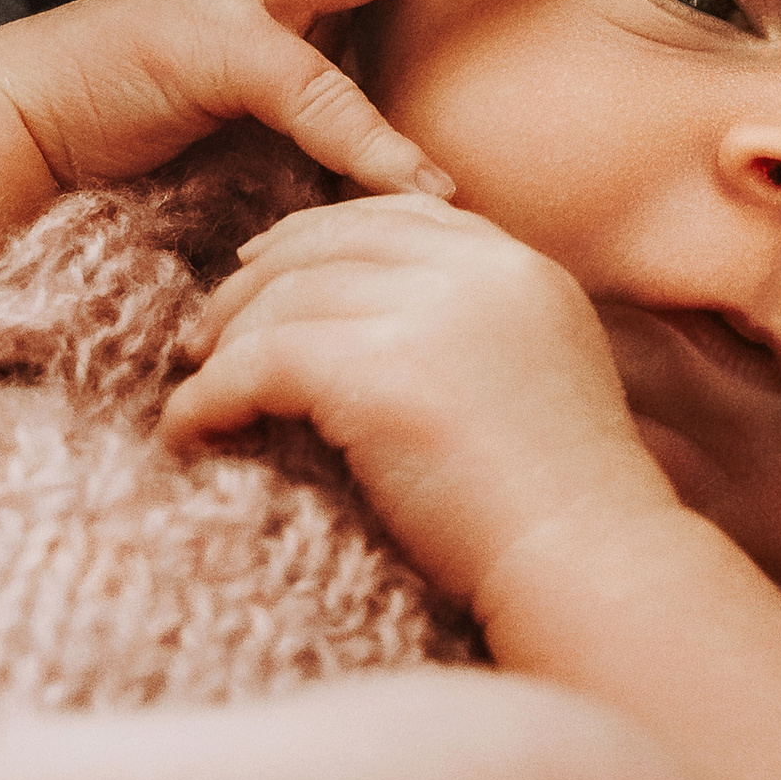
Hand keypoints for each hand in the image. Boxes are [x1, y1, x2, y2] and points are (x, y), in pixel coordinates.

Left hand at [164, 193, 676, 611]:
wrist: (592, 564)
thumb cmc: (564, 509)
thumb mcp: (539, 379)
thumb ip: (477, 333)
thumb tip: (381, 335)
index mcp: (521, 268)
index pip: (400, 215)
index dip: (318, 233)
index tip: (265, 265)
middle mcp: (479, 273)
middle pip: (332, 240)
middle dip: (255, 278)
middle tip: (206, 331)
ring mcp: (432, 315)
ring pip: (287, 297)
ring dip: (224, 341)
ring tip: (197, 384)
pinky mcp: (381, 372)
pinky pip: (259, 363)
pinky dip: (209, 396)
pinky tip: (188, 430)